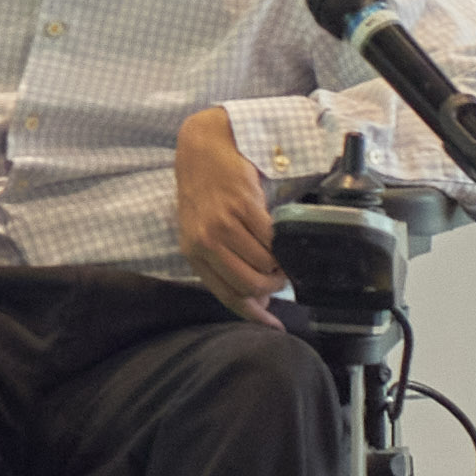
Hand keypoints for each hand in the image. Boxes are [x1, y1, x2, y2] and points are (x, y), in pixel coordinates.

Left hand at [172, 104, 279, 316]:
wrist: (204, 147)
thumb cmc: (207, 191)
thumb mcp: (206, 231)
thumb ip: (228, 265)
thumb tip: (260, 299)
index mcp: (193, 253)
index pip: (227, 295)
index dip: (254, 315)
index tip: (275, 328)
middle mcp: (204, 241)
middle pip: (248, 284)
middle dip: (272, 287)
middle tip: (282, 277)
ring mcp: (222, 223)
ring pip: (263, 262)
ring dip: (279, 262)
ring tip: (281, 252)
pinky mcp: (241, 204)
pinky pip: (270, 236)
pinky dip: (281, 241)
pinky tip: (281, 235)